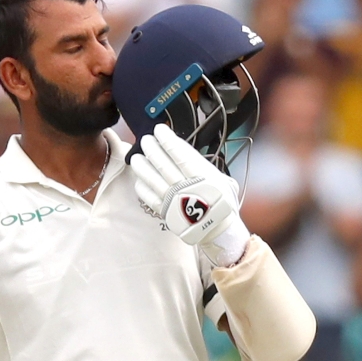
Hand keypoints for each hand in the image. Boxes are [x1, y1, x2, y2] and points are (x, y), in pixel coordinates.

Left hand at [131, 124, 249, 265]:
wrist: (217, 230)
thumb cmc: (221, 204)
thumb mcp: (225, 182)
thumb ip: (209, 168)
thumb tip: (193, 155)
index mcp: (201, 177)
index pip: (181, 155)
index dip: (168, 141)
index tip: (160, 130)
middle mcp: (185, 188)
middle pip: (163, 165)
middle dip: (152, 149)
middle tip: (146, 140)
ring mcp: (173, 201)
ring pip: (152, 179)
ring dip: (142, 166)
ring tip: (136, 156)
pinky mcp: (165, 212)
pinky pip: (149, 198)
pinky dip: (142, 187)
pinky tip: (139, 179)